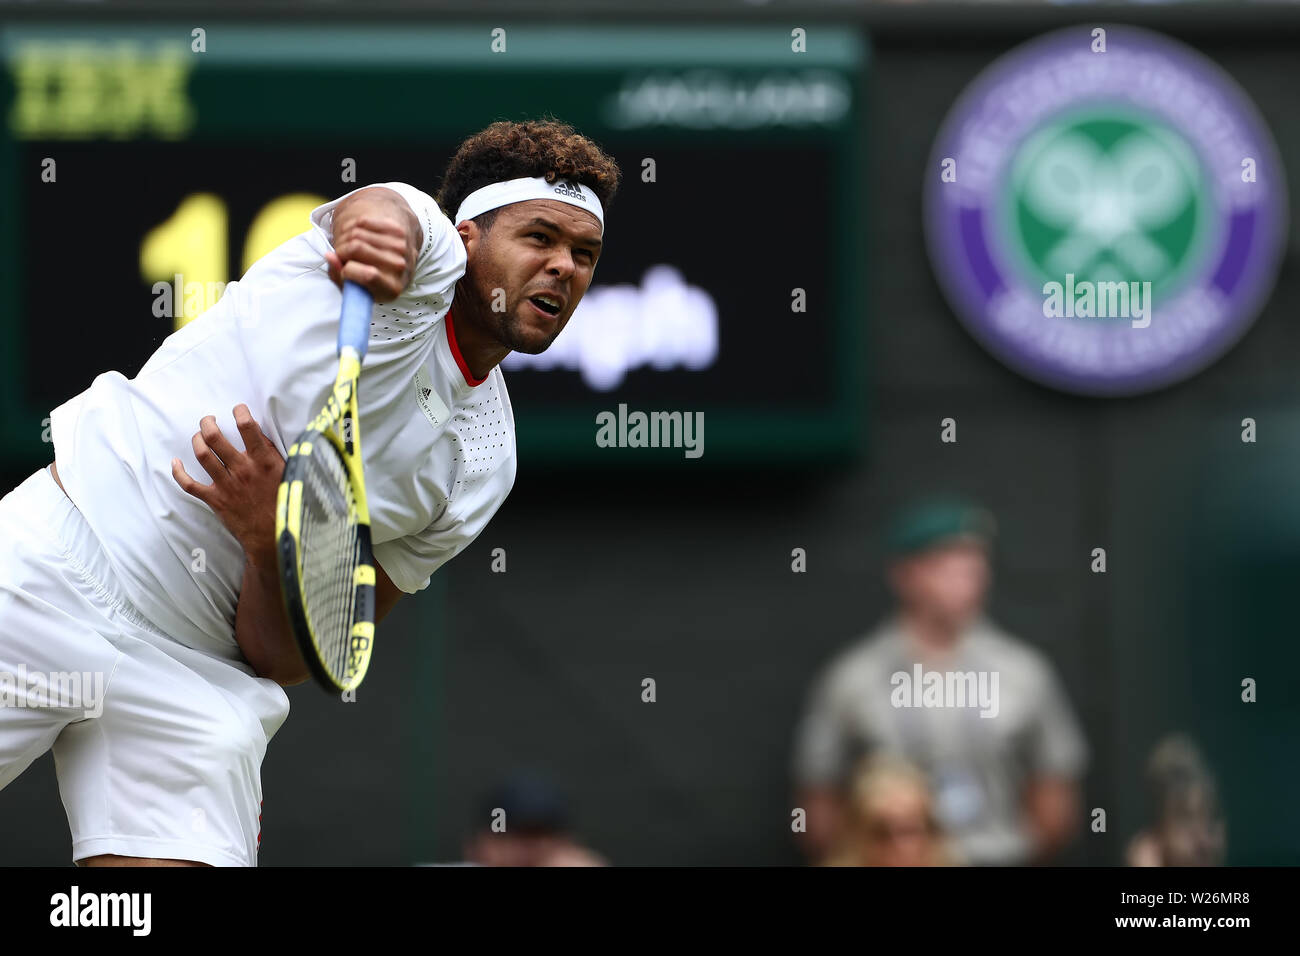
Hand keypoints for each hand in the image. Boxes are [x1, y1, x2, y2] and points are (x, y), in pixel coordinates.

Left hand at [171, 404, 284, 562]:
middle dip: (208, 424)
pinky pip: (189, 484)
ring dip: (196, 440)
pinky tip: (175, 463)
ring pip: (202, 455)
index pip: (248, 427)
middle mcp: (242, 470)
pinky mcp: (215, 499)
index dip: (240, 412)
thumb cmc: (284, 504)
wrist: (273, 537)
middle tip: (209, 420)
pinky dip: (178, 473)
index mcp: (263, 461)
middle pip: (215, 437)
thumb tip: (261, 437)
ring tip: (199, 435)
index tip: (238, 409)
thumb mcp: (288, 475)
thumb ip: (273, 455)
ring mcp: (226, 484)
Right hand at [323, 188, 419, 302]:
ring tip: (348, 247)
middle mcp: (400, 267)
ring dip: (344, 238)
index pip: (368, 275)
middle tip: (341, 256)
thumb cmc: (370, 281)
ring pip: (357, 232)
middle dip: (341, 250)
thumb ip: (338, 276)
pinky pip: (363, 222)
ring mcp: (401, 247)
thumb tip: (329, 256)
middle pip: (356, 247)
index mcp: (392, 288)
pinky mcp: (398, 231)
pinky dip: (352, 227)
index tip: (344, 271)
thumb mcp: (354, 288)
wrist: (397, 266)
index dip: (348, 270)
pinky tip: (355, 237)